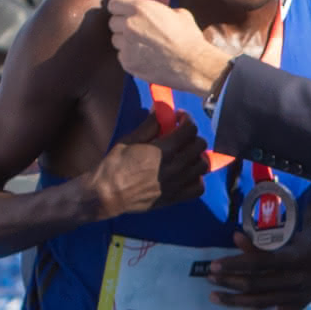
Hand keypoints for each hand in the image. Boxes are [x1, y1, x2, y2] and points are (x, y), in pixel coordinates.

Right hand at [87, 111, 207, 216]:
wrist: (107, 195)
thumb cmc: (114, 166)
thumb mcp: (129, 140)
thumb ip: (149, 125)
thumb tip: (161, 111)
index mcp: (164, 150)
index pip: (190, 129)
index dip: (187, 119)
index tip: (180, 119)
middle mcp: (175, 167)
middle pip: (200, 145)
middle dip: (192, 135)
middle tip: (182, 135)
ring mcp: (177, 184)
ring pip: (203, 166)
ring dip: (197, 156)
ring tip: (186, 153)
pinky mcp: (175, 198)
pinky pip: (198, 188)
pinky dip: (197, 178)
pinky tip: (187, 173)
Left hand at [107, 0, 230, 94]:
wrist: (194, 64)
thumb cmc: (189, 38)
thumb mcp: (178, 13)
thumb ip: (158, 11)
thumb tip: (154, 13)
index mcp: (140, 8)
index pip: (114, 4)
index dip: (120, 8)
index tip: (125, 13)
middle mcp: (129, 25)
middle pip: (113, 22)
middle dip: (123, 25)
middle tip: (137, 30)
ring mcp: (127, 45)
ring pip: (116, 40)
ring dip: (125, 41)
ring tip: (143, 45)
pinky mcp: (128, 63)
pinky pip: (122, 56)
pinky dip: (130, 56)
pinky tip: (145, 57)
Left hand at [208, 229, 310, 309]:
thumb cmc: (306, 243)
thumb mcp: (288, 238)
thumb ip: (262, 242)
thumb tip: (235, 236)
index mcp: (295, 258)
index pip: (259, 263)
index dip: (235, 264)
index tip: (215, 264)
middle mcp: (296, 280)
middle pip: (256, 284)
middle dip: (229, 281)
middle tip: (209, 277)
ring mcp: (297, 296)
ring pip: (260, 302)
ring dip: (234, 300)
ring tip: (214, 296)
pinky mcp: (296, 307)